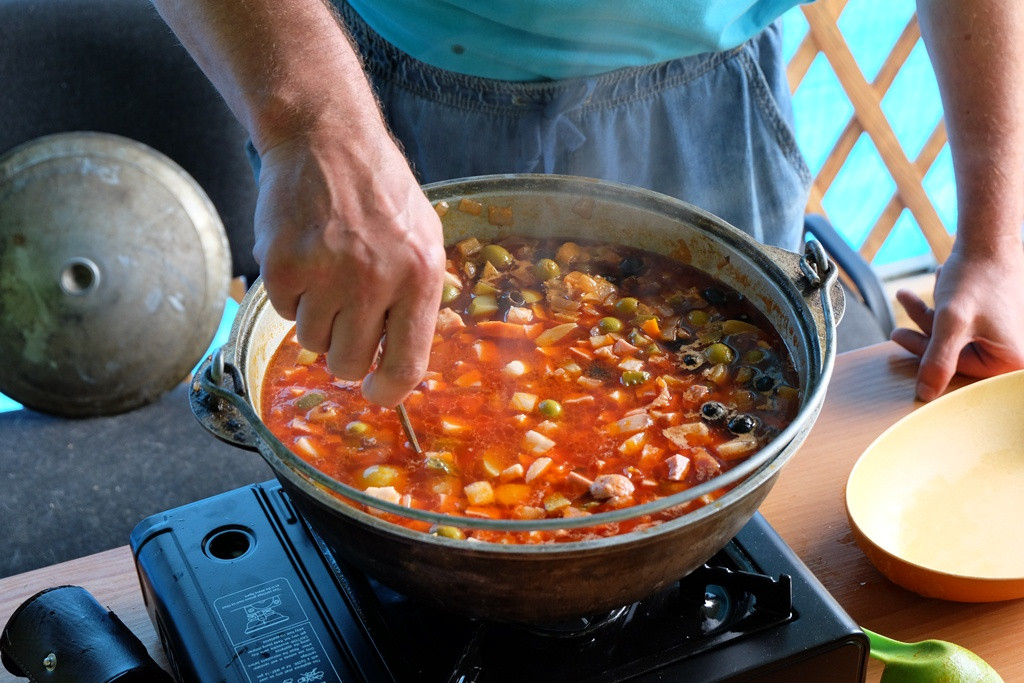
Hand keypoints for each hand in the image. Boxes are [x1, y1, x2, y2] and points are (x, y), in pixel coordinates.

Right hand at [252, 128, 445, 406]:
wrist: (325, 136)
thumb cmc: (378, 190)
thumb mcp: (423, 237)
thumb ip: (418, 297)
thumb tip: (401, 358)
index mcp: (421, 276)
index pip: (407, 364)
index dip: (388, 390)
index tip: (374, 391)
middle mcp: (376, 280)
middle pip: (349, 362)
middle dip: (344, 350)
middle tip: (344, 316)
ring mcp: (327, 274)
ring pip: (312, 342)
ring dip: (316, 318)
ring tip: (326, 272)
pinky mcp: (283, 265)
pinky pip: (283, 313)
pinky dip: (291, 294)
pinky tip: (304, 255)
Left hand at [890, 247, 1023, 400]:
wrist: (989, 242)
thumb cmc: (976, 279)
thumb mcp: (952, 322)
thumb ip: (938, 360)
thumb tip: (925, 395)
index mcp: (1009, 361)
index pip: (957, 370)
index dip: (926, 357)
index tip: (898, 340)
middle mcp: (1009, 352)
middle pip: (953, 354)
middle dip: (922, 336)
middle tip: (895, 330)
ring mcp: (1000, 337)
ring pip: (952, 337)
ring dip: (926, 318)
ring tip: (905, 297)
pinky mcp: (990, 323)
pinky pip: (958, 324)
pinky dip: (938, 310)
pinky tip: (926, 290)